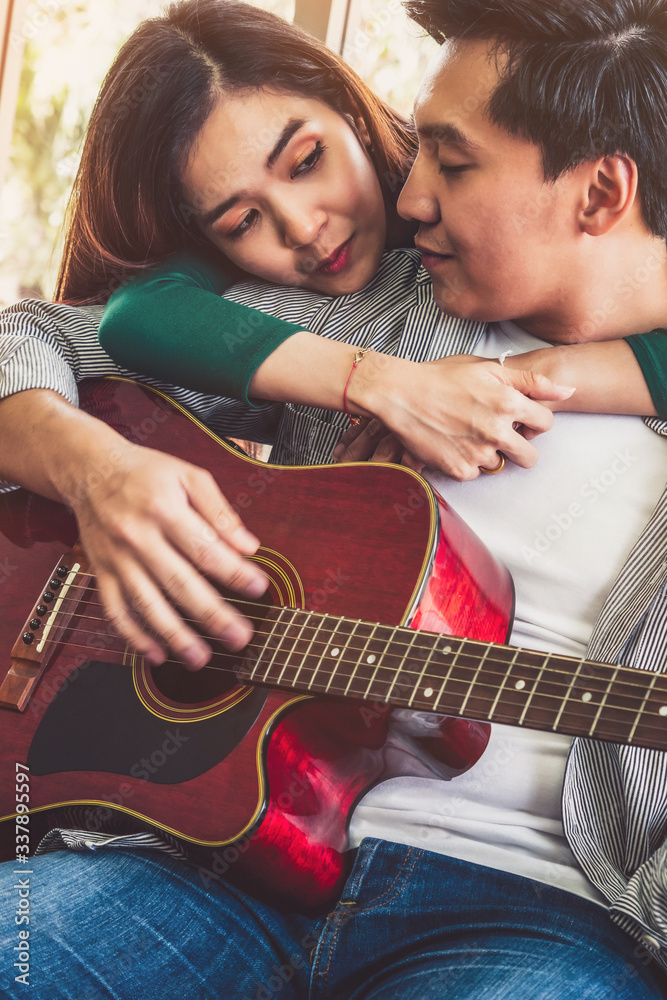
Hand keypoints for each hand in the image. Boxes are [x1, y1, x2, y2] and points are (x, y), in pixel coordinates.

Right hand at [69, 442, 267, 669]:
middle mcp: (138, 537)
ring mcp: (118, 558)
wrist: (90, 470)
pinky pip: (116, 610)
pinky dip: (134, 636)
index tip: (259, 588)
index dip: (234, 572)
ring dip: (175, 636)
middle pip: (179, 583)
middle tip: (239, 637)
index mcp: (164, 509)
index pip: (205, 548)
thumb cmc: (146, 473)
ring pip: (148, 605)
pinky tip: (156, 654)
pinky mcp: (102, 572)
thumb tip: (248, 546)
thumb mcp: (189, 476)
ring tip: (201, 658)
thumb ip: (220, 511)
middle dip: (212, 615)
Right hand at [346, 354, 574, 479]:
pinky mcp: (459, 469)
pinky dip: (466, 462)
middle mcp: (496, 431)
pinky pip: (474, 473)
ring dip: (488, 453)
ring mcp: (477, 453)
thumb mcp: (488, 369)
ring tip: (466, 432)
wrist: (400, 394)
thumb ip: (531, 381)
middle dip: (519, 447)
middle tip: (497, 433)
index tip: (520, 419)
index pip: (546, 424)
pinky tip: (452, 442)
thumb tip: (569, 390)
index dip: (534, 421)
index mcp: (508, 403)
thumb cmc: (441, 377)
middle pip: (529, 457)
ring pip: (498, 464)